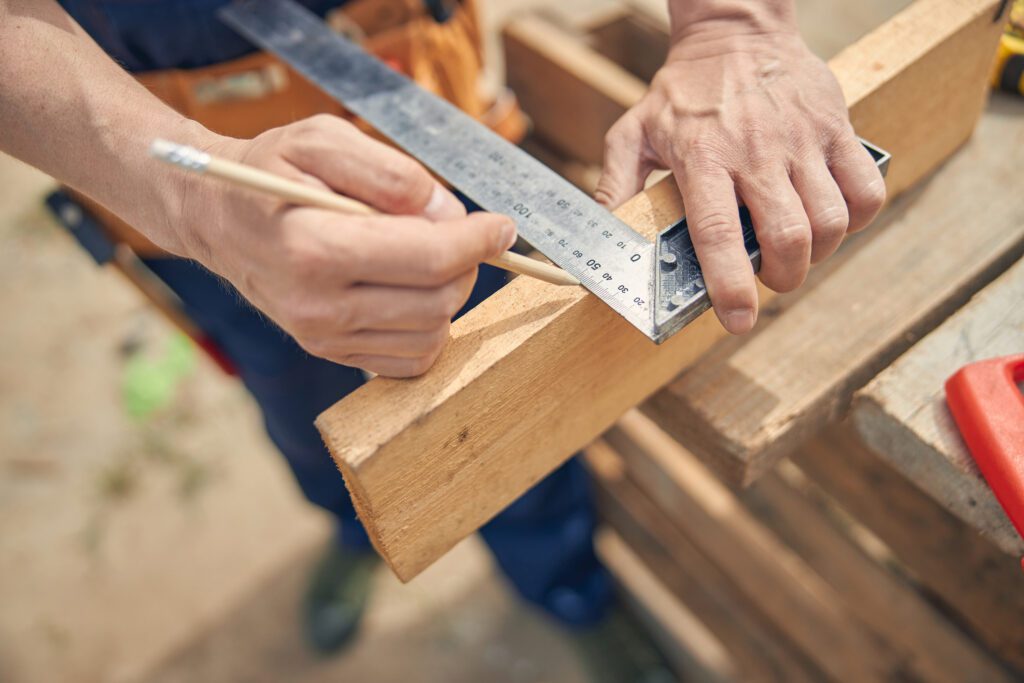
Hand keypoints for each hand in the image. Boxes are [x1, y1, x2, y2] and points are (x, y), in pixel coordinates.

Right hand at [176, 115, 516, 376]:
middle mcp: (318, 306)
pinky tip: (411, 291)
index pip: (429, 259)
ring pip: (430, 335)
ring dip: (449, 296)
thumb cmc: (271, 170)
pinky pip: (409, 359)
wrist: (215, 216)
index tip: (503, 226)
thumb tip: (448, 215)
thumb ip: (392, 173)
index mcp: (315, 249)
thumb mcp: (323, 139)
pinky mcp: (329, 353)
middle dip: (467, 266)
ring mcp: (322, 338)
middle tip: (461, 234)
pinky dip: (428, 328)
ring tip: (428, 256)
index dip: (479, 242)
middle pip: (437, 302)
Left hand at [596, 24, 885, 333]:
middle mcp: (756, 152)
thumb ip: (616, 185)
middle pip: (787, 237)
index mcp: (702, 158)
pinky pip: (866, 188)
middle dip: (782, 278)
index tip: (737, 320)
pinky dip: (857, 218)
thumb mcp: (633, 131)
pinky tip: (831, 219)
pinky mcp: (837, 127)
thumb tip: (604, 240)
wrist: (735, 32)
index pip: (718, 234)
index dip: (731, 286)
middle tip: (769, 278)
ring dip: (817, 253)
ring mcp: (801, 139)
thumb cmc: (683, 91)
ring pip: (830, 221)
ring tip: (797, 251)